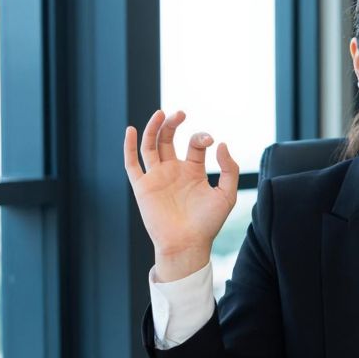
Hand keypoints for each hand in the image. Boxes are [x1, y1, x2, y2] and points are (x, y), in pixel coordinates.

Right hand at [123, 110, 240, 280]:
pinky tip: (132, 131)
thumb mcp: (226, 195)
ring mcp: (156, 177)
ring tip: (161, 114)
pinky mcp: (142, 187)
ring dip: (153, 129)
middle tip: (180, 113)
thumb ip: (229, 169)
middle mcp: (173, 171)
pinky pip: (132, 164)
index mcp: (193, 171)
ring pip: (150, 146)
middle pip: (168, 139)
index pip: (195, 145)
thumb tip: (221, 144)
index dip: (201, 137)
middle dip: (173, 124)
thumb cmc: (208, 224)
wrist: (187, 245)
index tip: (209, 140)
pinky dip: (129, 147)